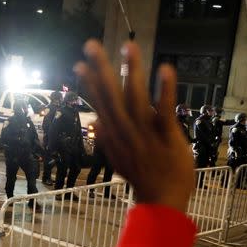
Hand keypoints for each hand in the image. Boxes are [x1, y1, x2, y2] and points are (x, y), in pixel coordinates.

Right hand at [75, 41, 193, 211]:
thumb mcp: (119, 161)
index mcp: (115, 136)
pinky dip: (165, 89)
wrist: (162, 201)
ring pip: (135, 97)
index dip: (89, 84)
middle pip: (111, 96)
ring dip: (131, 70)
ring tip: (128, 46)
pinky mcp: (167, 137)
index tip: (79, 64)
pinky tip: (165, 68)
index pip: (99, 104)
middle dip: (101, 69)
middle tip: (91, 44)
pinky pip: (164, 110)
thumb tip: (94, 124)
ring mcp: (145, 134)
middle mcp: (125, 131)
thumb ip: (107, 141)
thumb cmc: (144, 179)